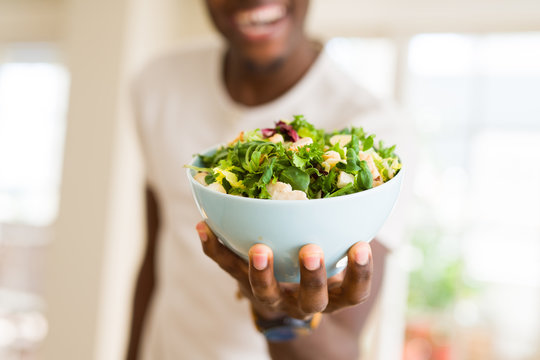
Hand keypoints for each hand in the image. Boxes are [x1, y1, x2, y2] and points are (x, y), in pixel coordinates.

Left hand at [195, 221, 372, 320]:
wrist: (281, 298)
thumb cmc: (314, 267)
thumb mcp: (336, 253)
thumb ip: (345, 227)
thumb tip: (365, 179)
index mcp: (333, 294)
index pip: (354, 292)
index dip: (359, 273)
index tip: (360, 245)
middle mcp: (303, 302)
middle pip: (312, 300)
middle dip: (312, 277)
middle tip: (311, 249)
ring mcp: (272, 296)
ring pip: (265, 293)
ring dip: (260, 272)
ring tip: (258, 248)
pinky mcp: (242, 282)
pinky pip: (226, 266)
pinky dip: (213, 247)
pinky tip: (203, 225)